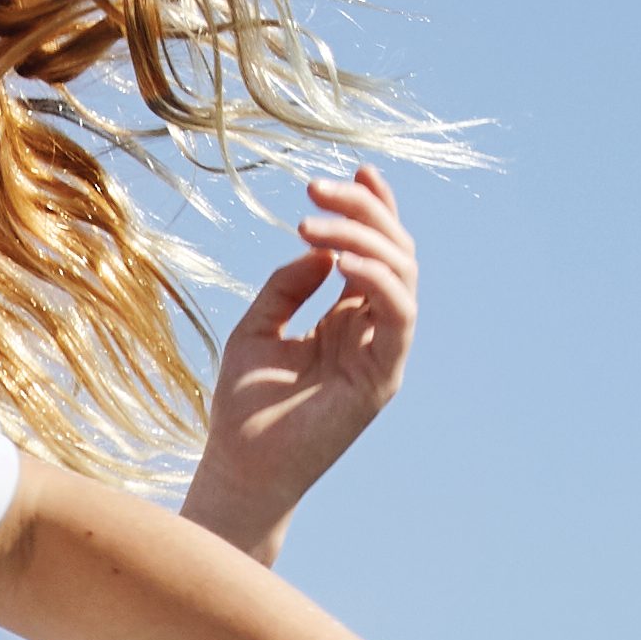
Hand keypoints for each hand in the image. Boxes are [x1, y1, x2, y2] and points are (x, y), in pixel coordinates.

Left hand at [187, 167, 417, 545]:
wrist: (239, 468)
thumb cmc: (244, 405)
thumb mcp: (257, 326)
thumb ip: (289, 284)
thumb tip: (322, 247)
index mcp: (348, 319)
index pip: (375, 251)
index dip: (373, 207)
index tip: (351, 171)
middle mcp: (372, 331)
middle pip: (393, 251)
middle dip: (362, 210)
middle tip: (315, 190)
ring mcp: (382, 353)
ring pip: (400, 274)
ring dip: (363, 238)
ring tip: (314, 224)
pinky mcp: (383, 376)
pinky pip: (398, 314)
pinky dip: (376, 279)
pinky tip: (342, 261)